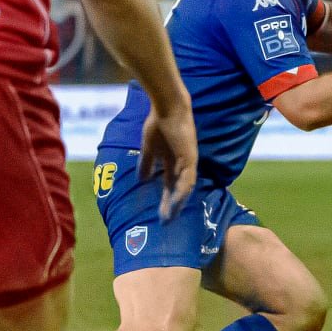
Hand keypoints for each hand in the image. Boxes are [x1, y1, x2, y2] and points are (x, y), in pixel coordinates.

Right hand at [139, 105, 197, 220]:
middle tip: (165, 222)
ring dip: (177, 202)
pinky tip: (175, 202)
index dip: (165, 199)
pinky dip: (181, 191)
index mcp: (173, 162)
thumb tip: (141, 180)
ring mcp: (188, 162)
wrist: (166, 108)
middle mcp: (182, 164)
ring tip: (169, 216)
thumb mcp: (149, 148)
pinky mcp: (190, 158)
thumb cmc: (158, 123)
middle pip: (178, 190)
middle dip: (171, 206)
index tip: (159, 213)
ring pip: (185, 188)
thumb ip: (146, 163)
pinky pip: (187, 179)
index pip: (170, 185)